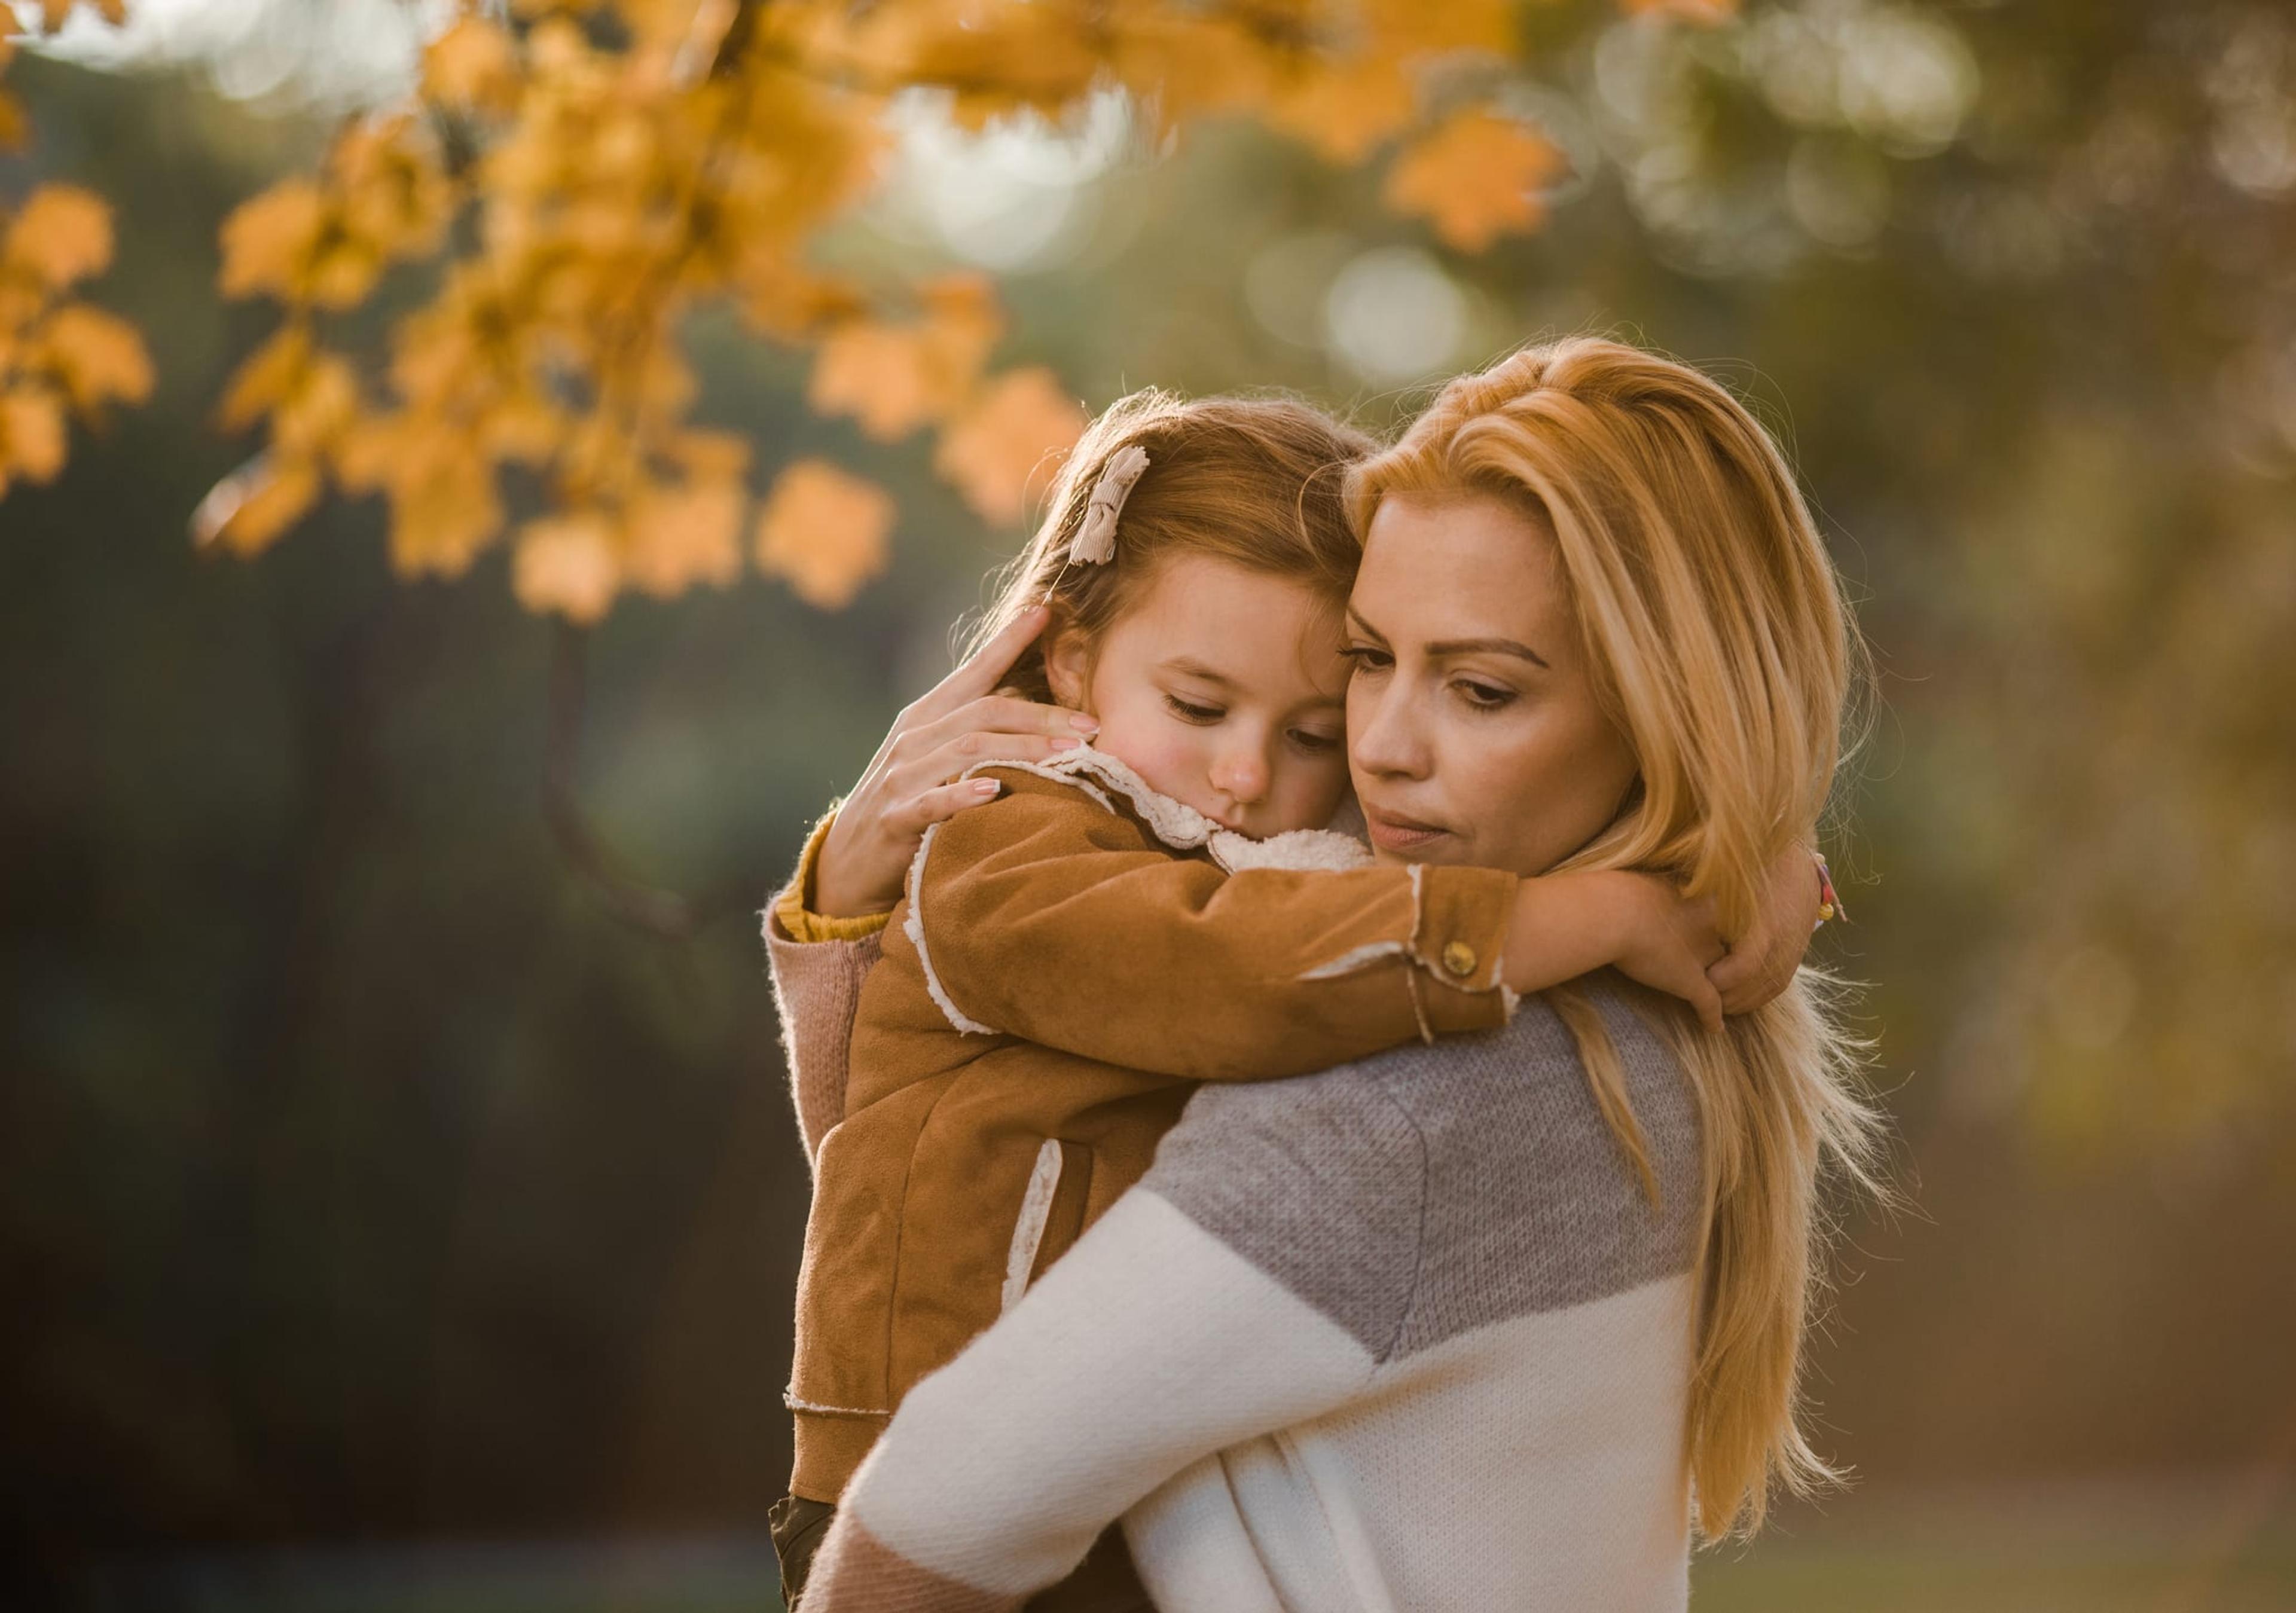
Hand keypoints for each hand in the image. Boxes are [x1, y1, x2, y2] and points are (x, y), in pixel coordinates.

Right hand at [812, 604, 1101, 916]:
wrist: (846, 865)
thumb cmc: (904, 804)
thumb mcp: (932, 759)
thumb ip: (970, 733)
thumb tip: (1036, 716)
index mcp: (924, 717)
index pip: (973, 672)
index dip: (1008, 641)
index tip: (1046, 612)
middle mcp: (912, 738)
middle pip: (985, 712)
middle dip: (1042, 715)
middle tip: (1091, 725)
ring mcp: (900, 776)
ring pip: (967, 750)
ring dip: (1022, 750)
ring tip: (1067, 756)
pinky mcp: (895, 818)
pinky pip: (932, 801)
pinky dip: (963, 794)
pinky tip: (995, 792)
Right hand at [1602, 872, 1725, 1033]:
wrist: (1616, 911)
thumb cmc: (1624, 892)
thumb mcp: (1651, 882)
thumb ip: (1661, 891)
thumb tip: (1647, 889)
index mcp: (1706, 903)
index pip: (1721, 920)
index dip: (1714, 931)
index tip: (1706, 936)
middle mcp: (1710, 930)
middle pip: (1726, 948)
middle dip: (1723, 959)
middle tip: (1719, 967)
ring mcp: (1703, 957)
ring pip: (1724, 977)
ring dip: (1724, 989)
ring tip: (1726, 1000)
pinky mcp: (1690, 982)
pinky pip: (1710, 1004)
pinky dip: (1713, 1018)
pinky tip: (1714, 1028)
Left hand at [1706, 839, 1826, 1014]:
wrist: (1798, 864)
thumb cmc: (1753, 866)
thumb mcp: (1732, 876)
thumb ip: (1708, 892)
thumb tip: (1675, 899)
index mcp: (1767, 922)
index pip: (1746, 965)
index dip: (1721, 979)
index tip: (1700, 978)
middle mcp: (1783, 941)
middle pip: (1755, 984)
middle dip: (1726, 997)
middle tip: (1698, 997)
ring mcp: (1792, 950)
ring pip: (1767, 990)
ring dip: (1740, 1002)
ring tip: (1713, 1003)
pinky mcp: (1797, 955)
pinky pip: (1778, 986)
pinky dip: (1756, 998)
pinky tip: (1734, 999)